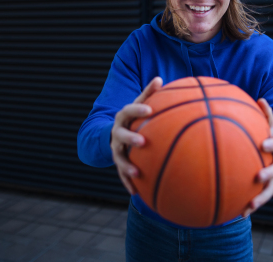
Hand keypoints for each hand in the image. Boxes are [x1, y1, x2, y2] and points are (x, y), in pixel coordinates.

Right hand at [110, 77, 162, 194]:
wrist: (112, 132)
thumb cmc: (134, 116)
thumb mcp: (139, 104)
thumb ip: (149, 93)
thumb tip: (159, 78)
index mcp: (124, 116)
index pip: (129, 110)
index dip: (138, 109)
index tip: (149, 110)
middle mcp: (117, 132)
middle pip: (121, 135)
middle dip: (130, 138)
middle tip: (142, 142)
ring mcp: (116, 148)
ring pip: (119, 158)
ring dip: (126, 166)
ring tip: (136, 173)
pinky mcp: (118, 162)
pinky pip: (122, 174)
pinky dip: (128, 183)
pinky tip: (137, 194)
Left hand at [243, 98, 272, 216]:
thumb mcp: (272, 127)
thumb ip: (267, 115)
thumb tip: (261, 99)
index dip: (271, 144)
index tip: (262, 144)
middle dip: (269, 173)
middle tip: (258, 176)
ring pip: (271, 189)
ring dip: (262, 198)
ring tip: (250, 205)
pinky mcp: (270, 189)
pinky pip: (261, 198)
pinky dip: (252, 206)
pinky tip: (240, 214)